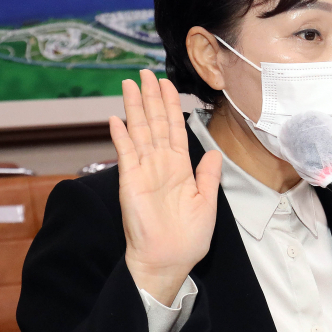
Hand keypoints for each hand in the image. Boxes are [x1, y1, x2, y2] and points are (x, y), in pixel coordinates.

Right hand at [109, 70, 221, 302]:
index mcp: (180, 168)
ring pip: (140, 132)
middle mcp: (161, 164)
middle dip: (151, 98)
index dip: (171, 106)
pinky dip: (121, 136)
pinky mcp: (131, 181)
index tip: (167, 84)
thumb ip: (208, 175)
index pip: (175, 129)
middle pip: (155, 123)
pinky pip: (126, 154)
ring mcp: (144, 171)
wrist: (169, 259)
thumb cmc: (188, 236)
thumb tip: (214, 153)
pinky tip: (116, 118)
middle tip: (145, 73)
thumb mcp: (207, 202)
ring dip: (135, 107)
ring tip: (130, 84)